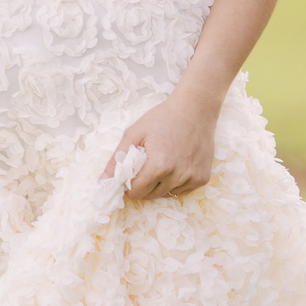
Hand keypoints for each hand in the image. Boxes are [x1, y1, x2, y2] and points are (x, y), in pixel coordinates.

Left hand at [102, 92, 219, 200]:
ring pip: (166, 194)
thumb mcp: (134, 133)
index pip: (136, 192)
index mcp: (158, 166)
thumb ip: (117, 159)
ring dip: (159, 184)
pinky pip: (182, 190)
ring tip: (161, 161)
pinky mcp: (203, 179)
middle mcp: (177, 177)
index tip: (128, 173)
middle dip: (142, 184)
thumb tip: (103, 182)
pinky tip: (175, 164)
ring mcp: (192, 179)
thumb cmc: (162, 118)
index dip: (128, 184)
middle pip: (150, 195)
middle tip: (144, 164)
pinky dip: (175, 182)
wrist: (195, 110)